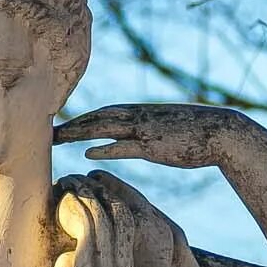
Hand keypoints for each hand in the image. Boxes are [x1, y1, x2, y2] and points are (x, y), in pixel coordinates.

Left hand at [54, 102, 241, 169]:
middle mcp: (138, 117)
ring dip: (78, 132)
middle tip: (45, 129)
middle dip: (70, 122)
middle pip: (96, 117)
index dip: (80, 118)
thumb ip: (147, 131)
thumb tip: (135, 138)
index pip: (102, 113)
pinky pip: (125, 146)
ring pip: (104, 127)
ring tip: (56, 139)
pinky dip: (106, 148)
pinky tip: (87, 153)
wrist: (221, 131)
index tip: (60, 124)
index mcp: (140, 112)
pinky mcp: (154, 146)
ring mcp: (144, 130)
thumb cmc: (195, 133)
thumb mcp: (166, 128)